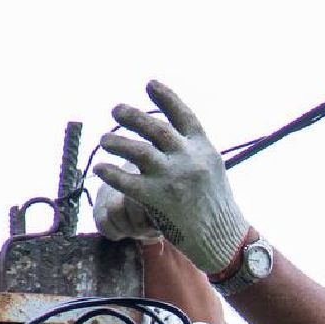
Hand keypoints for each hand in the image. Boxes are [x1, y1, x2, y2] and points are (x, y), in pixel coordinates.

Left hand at [94, 80, 249, 274]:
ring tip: (104, 140)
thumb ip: (192, 153)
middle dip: (132, 116)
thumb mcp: (212, 171)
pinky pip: (127, 182)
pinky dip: (111, 173)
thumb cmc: (217, 208)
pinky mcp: (159, 199)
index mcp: (204, 149)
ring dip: (117, 142)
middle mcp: (189, 159)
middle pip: (155, 128)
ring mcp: (173, 178)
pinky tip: (100, 168)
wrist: (224, 239)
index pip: (183, 115)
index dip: (165, 97)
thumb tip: (171, 137)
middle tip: (116, 110)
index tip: (149, 84)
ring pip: (138, 151)